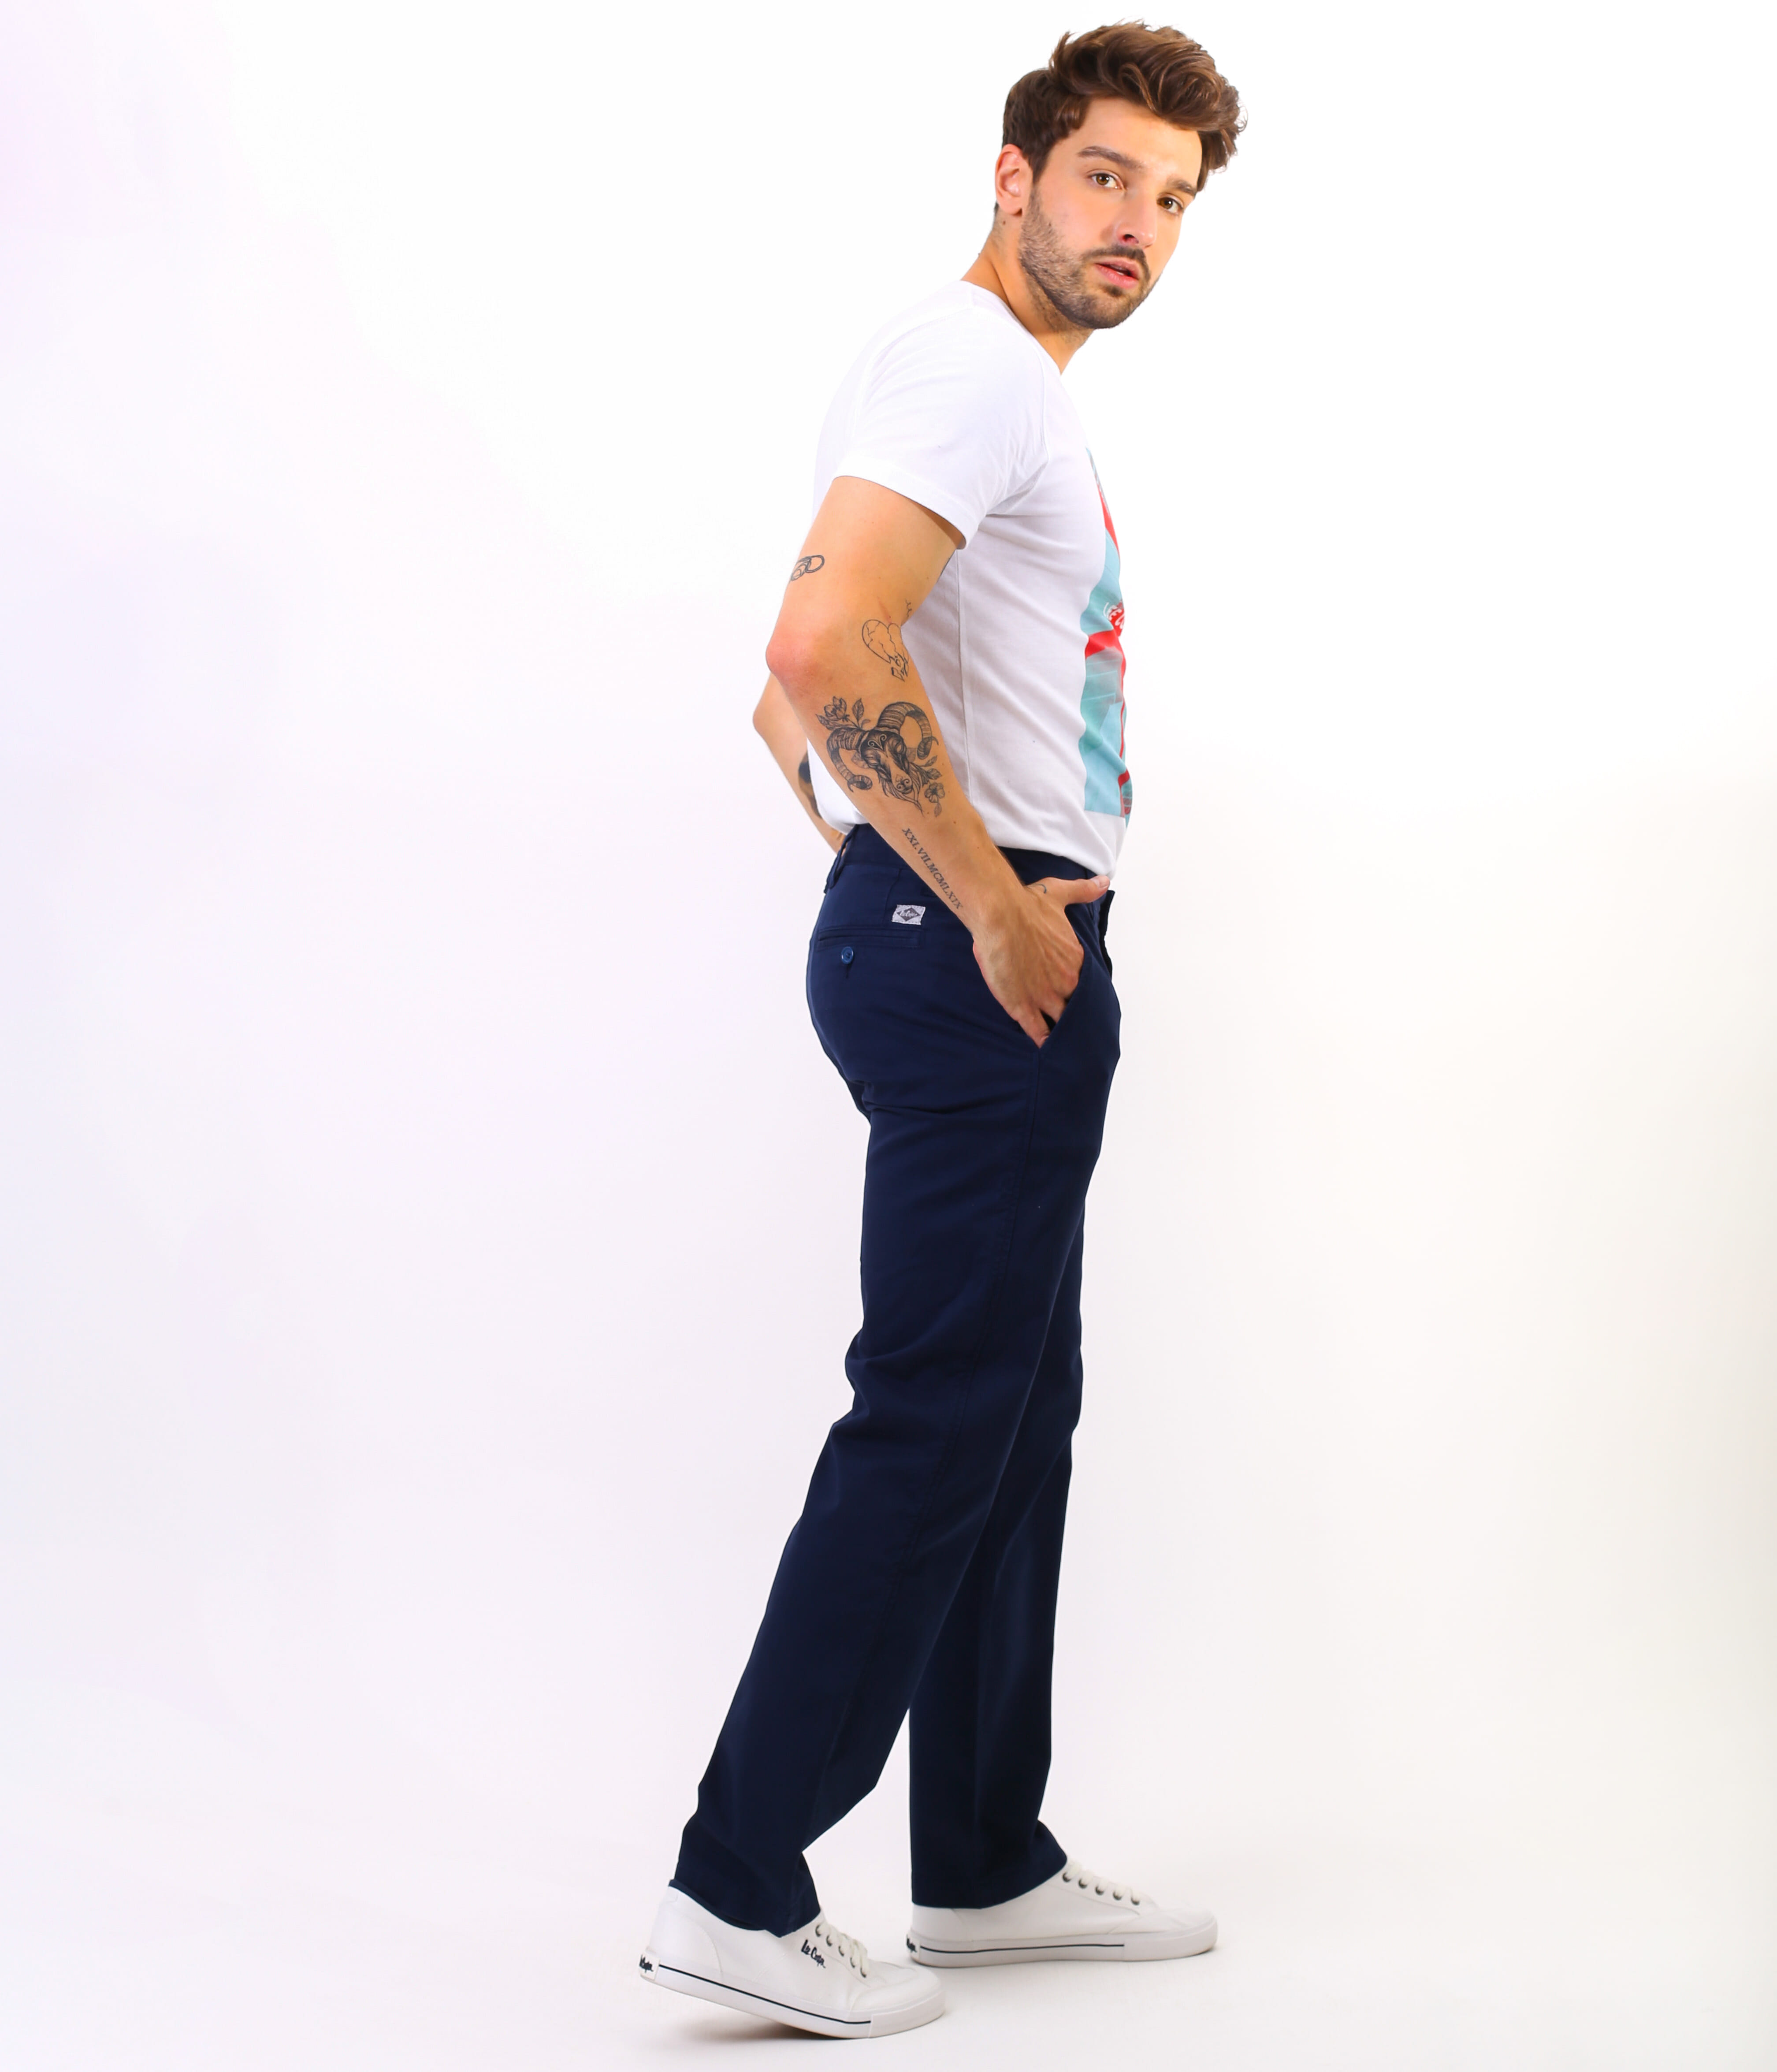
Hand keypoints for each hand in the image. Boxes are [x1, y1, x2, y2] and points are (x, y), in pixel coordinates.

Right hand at [972, 873, 1109, 1045]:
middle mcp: (1066, 982)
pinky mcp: (1023, 1007)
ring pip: (1062, 1023)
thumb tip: (1103, 883)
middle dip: (1077, 1017)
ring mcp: (1046, 997)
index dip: (1082, 992)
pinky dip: (1044, 1042)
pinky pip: (1038, 1032)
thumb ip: (1083, 891)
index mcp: (1075, 960)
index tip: (1080, 998)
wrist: (1001, 915)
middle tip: (1078, 1028)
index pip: (1086, 984)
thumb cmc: (1027, 904)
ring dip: (1064, 1032)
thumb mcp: (1060, 894)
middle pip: (1078, 1008)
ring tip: (1066, 1045)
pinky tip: (1047, 1050)